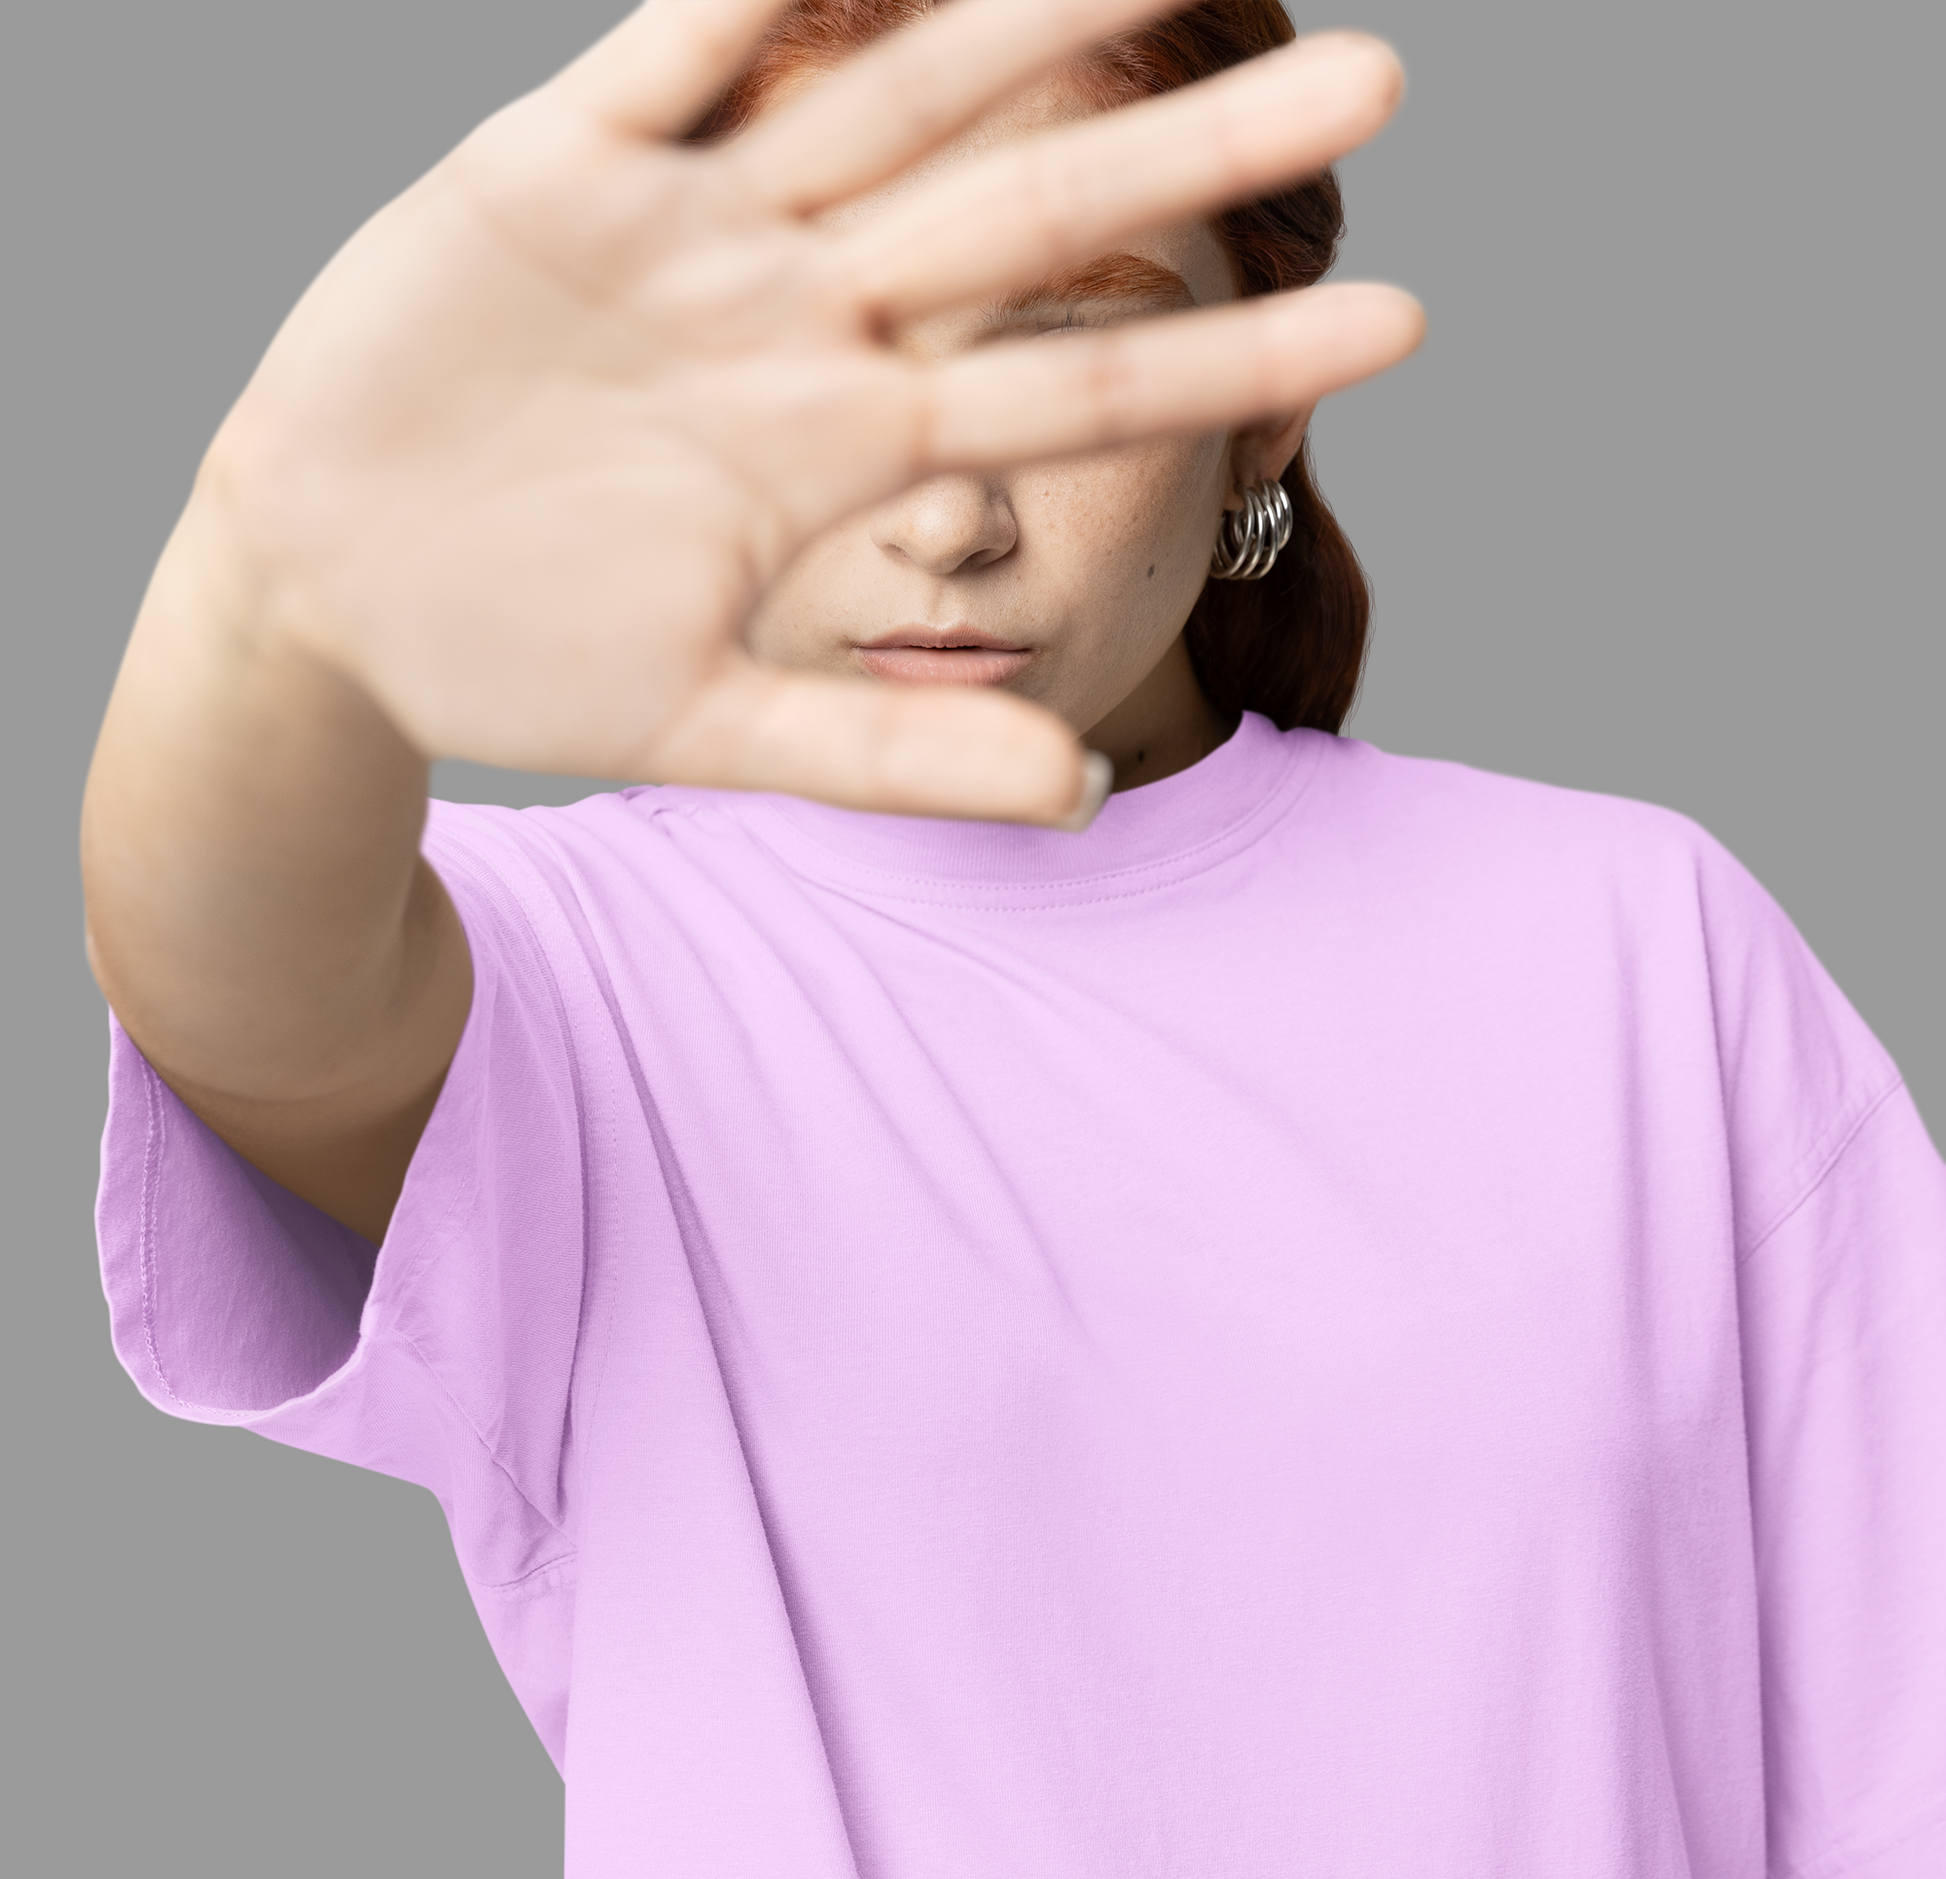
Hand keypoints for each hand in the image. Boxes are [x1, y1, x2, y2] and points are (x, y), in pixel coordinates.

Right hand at [201, 0, 1419, 823]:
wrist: (328, 592)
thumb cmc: (520, 661)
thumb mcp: (717, 729)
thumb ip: (896, 752)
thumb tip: (1083, 796)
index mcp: (845, 446)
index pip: (1074, 385)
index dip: (1227, 350)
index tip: (1398, 322)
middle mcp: (798, 318)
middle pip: (1023, 210)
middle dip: (1188, 144)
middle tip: (1379, 81)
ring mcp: (691, 231)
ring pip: (885, 91)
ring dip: (1022, 15)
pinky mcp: (556, 163)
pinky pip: (677, 44)